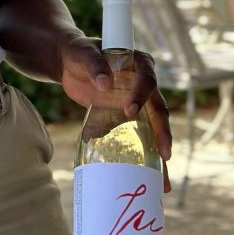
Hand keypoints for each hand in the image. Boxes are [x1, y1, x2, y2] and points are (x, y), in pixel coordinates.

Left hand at [60, 35, 172, 192]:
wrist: (69, 64)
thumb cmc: (79, 53)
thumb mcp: (83, 54)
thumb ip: (94, 65)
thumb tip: (105, 83)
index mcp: (139, 64)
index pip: (148, 80)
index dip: (142, 96)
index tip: (130, 111)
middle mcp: (144, 85)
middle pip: (158, 110)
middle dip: (162, 132)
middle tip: (163, 154)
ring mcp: (138, 103)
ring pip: (154, 129)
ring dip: (159, 154)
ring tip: (163, 181)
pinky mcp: (126, 118)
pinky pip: (138, 137)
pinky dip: (144, 157)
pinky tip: (148, 177)